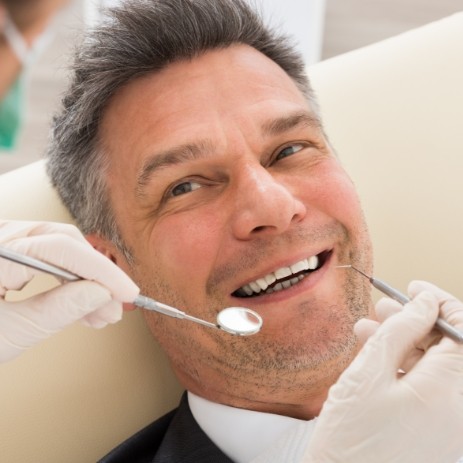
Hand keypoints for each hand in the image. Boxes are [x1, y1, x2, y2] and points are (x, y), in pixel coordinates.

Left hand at [0, 220, 138, 362]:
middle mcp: (0, 239)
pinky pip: (48, 260)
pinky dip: (68, 282)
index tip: (127, 292)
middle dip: (96, 276)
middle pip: (63, 244)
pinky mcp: (7, 256)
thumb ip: (57, 310)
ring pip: (60, 251)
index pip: (61, 249)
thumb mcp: (8, 333)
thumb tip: (100, 294)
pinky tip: (84, 304)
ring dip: (86, 281)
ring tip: (102, 314)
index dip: (102, 271)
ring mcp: (4, 245)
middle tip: (116, 308)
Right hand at [303, 282, 462, 462]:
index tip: (413, 289)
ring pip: (437, 365)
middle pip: (451, 347)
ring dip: (406, 342)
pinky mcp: (438, 430)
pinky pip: (430, 386)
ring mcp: (451, 422)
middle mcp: (461, 407)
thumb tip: (424, 303)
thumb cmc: (351, 436)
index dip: (439, 302)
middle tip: (383, 307)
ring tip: (368, 329)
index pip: (462, 328)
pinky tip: (374, 356)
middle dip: (417, 321)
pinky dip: (405, 367)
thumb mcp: (369, 372)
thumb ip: (400, 330)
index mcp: (450, 390)